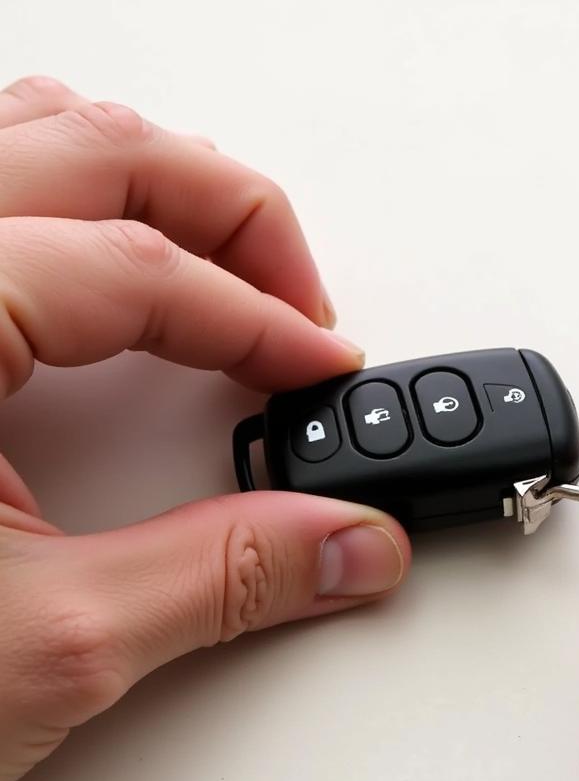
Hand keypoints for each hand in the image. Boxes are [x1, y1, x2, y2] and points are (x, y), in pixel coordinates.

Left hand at [0, 77, 410, 780]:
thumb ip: (222, 578)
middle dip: (234, 215)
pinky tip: (116, 262)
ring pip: (33, 134)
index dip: (260, 321)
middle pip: (100, 147)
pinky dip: (79, 200)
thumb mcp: (39, 645)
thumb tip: (343, 543)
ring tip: (229, 270)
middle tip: (300, 301)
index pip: (138, 268)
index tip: (321, 370)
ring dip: (157, 188)